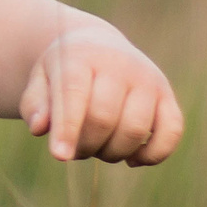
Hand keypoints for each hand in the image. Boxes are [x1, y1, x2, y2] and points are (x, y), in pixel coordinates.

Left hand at [19, 27, 183, 165]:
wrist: (96, 47)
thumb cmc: (63, 71)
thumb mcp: (40, 80)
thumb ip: (35, 104)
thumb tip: (39, 128)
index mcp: (82, 56)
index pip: (75, 93)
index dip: (68, 128)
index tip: (60, 156)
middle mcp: (120, 64)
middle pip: (103, 118)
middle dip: (85, 145)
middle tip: (75, 149)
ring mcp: (148, 79)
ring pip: (135, 129)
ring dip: (112, 153)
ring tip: (97, 149)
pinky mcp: (167, 96)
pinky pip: (172, 131)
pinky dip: (153, 154)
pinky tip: (132, 159)